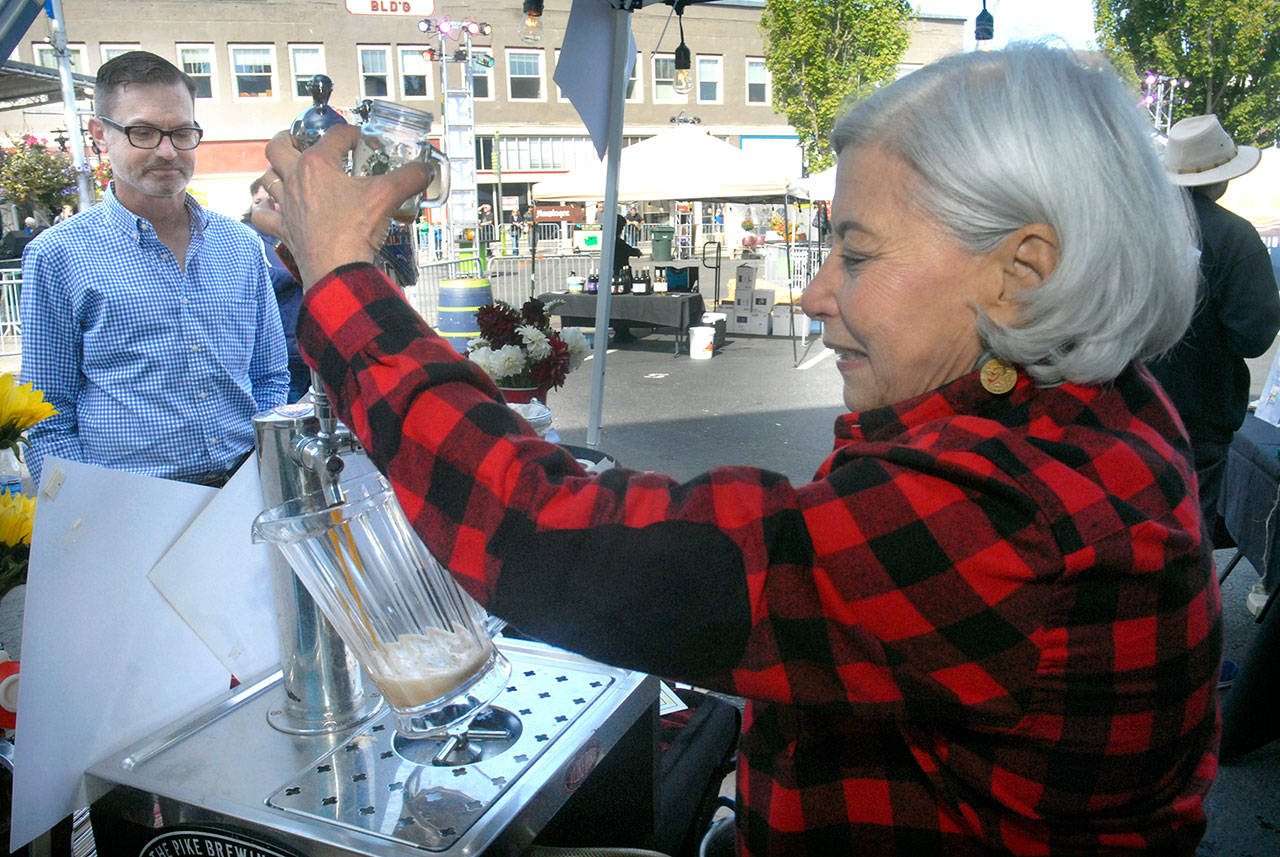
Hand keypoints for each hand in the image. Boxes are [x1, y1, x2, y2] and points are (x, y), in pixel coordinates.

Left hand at [252, 125, 432, 288]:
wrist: (337, 269)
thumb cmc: (355, 230)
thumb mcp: (388, 196)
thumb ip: (409, 178)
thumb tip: (426, 170)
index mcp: (317, 164)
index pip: (335, 135)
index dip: (352, 133)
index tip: (363, 141)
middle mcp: (295, 180)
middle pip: (278, 146)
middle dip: (289, 138)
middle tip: (301, 140)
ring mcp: (285, 205)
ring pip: (267, 178)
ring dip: (275, 172)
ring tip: (288, 172)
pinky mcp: (283, 229)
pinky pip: (261, 216)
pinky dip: (263, 210)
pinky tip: (270, 209)